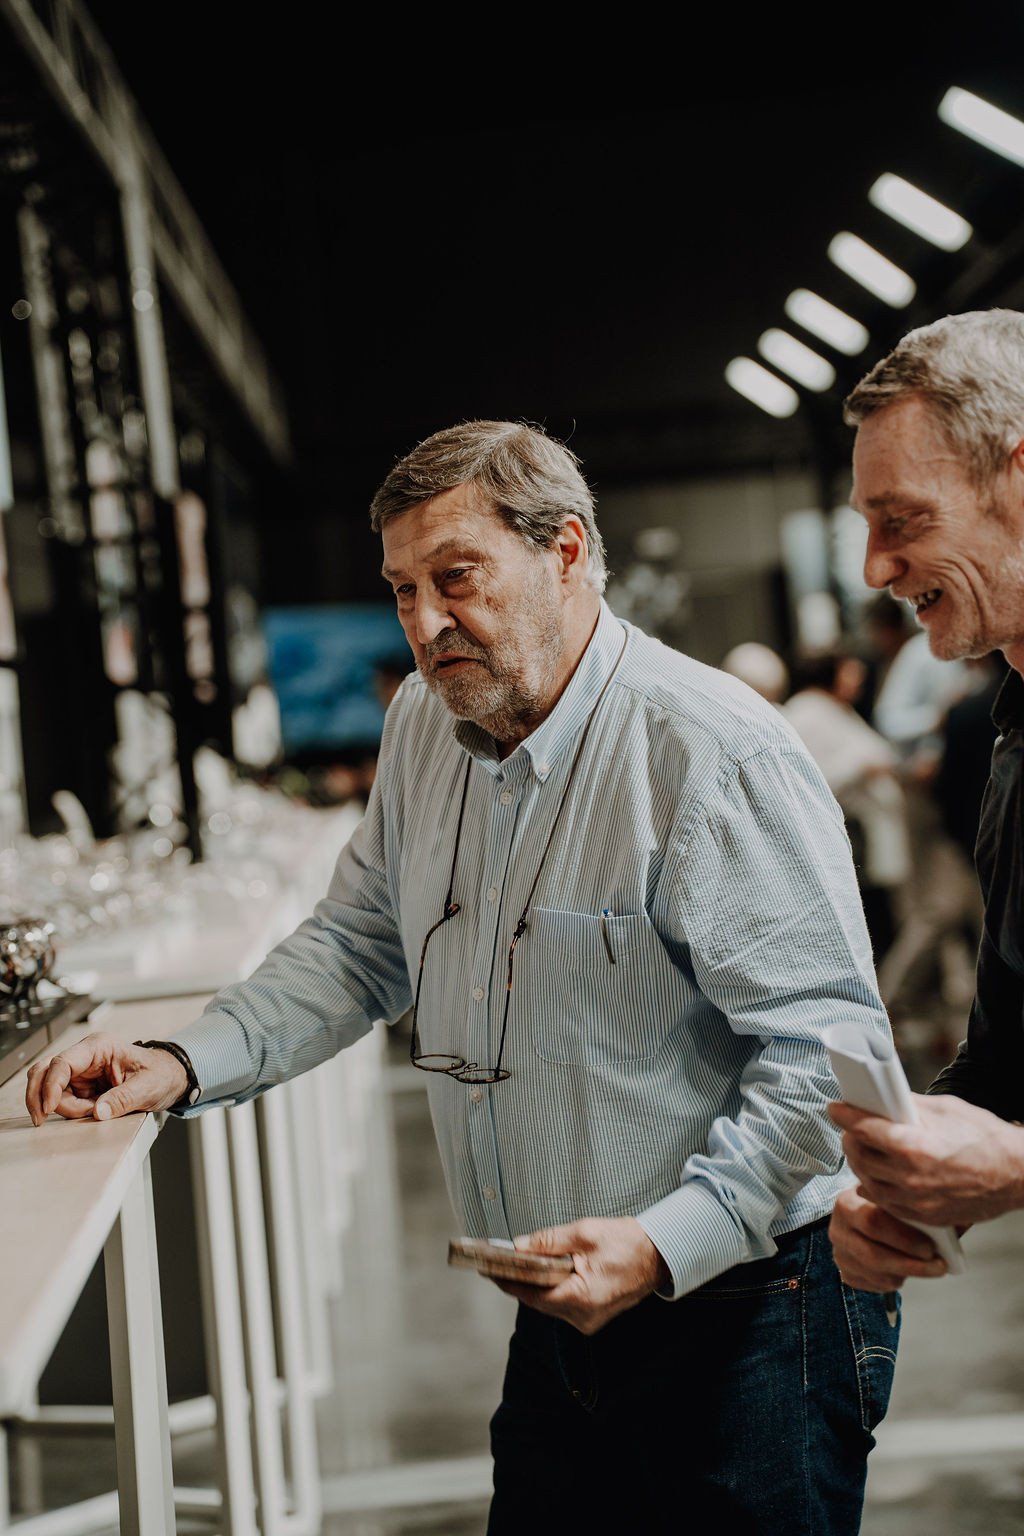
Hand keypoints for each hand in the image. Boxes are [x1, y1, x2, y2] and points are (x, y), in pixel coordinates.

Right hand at [25, 1032, 188, 1124]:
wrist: (169, 1078)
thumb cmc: (160, 1074)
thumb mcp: (147, 1087)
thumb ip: (123, 1099)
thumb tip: (99, 1112)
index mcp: (99, 1047)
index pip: (62, 1062)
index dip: (51, 1085)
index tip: (49, 1107)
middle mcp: (85, 1056)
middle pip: (45, 1072)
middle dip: (40, 1096)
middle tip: (42, 1119)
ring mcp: (81, 1072)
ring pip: (50, 1089)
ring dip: (62, 1107)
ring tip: (91, 1112)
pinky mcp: (81, 1086)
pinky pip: (62, 1099)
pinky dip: (68, 1110)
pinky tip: (88, 1113)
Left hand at [491, 1216, 669, 1334]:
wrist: (659, 1255)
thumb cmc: (627, 1243)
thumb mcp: (585, 1233)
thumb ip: (548, 1241)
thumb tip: (518, 1246)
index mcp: (581, 1298)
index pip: (531, 1293)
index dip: (507, 1279)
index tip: (487, 1268)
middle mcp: (583, 1317)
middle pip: (537, 1299)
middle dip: (518, 1279)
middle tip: (496, 1261)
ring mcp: (588, 1320)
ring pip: (548, 1302)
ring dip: (534, 1282)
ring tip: (515, 1263)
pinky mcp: (591, 1315)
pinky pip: (562, 1302)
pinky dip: (550, 1287)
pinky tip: (542, 1271)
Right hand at [828, 1185, 946, 1291]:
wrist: (863, 1212)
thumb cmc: (887, 1204)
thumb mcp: (897, 1196)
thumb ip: (917, 1206)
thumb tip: (953, 1221)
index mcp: (847, 1203)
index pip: (872, 1221)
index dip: (904, 1238)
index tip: (931, 1246)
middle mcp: (837, 1230)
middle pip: (873, 1255)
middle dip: (911, 1264)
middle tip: (939, 1265)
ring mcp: (840, 1254)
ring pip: (878, 1274)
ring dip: (908, 1275)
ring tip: (928, 1268)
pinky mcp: (847, 1274)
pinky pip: (875, 1286)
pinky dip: (896, 1282)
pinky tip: (907, 1270)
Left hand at [829, 1093, 1023, 1226]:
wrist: (1016, 1174)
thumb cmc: (985, 1138)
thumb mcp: (945, 1109)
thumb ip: (908, 1106)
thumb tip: (882, 1098)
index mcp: (914, 1145)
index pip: (864, 1129)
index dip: (845, 1115)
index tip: (836, 1108)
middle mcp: (910, 1177)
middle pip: (859, 1157)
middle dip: (851, 1139)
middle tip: (852, 1128)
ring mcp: (915, 1201)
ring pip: (867, 1182)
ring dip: (861, 1164)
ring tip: (866, 1149)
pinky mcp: (922, 1216)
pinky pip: (886, 1202)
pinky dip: (878, 1186)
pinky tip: (881, 1172)